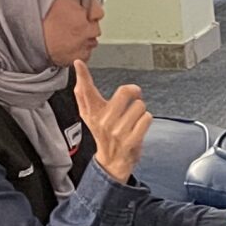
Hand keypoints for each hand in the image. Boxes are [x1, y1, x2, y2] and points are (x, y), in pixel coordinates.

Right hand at [74, 62, 151, 183]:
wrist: (112, 162)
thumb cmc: (103, 134)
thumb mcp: (90, 116)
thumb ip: (83, 95)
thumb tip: (77, 72)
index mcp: (92, 113)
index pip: (86, 91)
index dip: (82, 75)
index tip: (78, 63)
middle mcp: (103, 121)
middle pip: (126, 92)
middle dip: (134, 94)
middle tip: (131, 101)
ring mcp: (117, 132)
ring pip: (140, 105)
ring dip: (140, 110)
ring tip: (133, 119)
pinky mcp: (131, 141)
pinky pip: (147, 118)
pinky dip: (146, 120)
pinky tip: (138, 126)